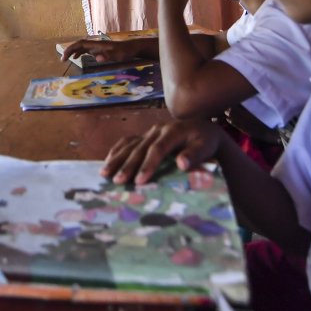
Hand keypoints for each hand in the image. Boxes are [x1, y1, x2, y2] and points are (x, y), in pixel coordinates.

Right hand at [61, 37, 147, 62]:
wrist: (132, 47)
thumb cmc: (126, 52)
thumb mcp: (118, 55)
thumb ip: (107, 56)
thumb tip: (96, 58)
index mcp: (97, 44)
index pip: (80, 44)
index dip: (71, 49)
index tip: (64, 57)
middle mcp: (95, 43)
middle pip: (78, 44)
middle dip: (69, 50)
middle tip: (62, 60)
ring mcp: (97, 46)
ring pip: (81, 46)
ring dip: (73, 51)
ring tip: (65, 59)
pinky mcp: (99, 49)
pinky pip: (85, 49)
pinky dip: (79, 52)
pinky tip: (76, 58)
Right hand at [101, 118, 226, 184]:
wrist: (203, 130)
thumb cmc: (205, 142)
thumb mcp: (206, 147)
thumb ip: (195, 154)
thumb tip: (182, 164)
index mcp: (173, 131)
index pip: (158, 149)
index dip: (148, 165)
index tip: (140, 181)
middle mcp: (158, 129)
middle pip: (140, 147)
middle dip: (127, 165)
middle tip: (118, 181)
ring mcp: (150, 132)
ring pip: (130, 145)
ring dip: (117, 159)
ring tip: (105, 174)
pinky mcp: (146, 135)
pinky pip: (128, 141)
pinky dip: (117, 151)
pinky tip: (108, 161)